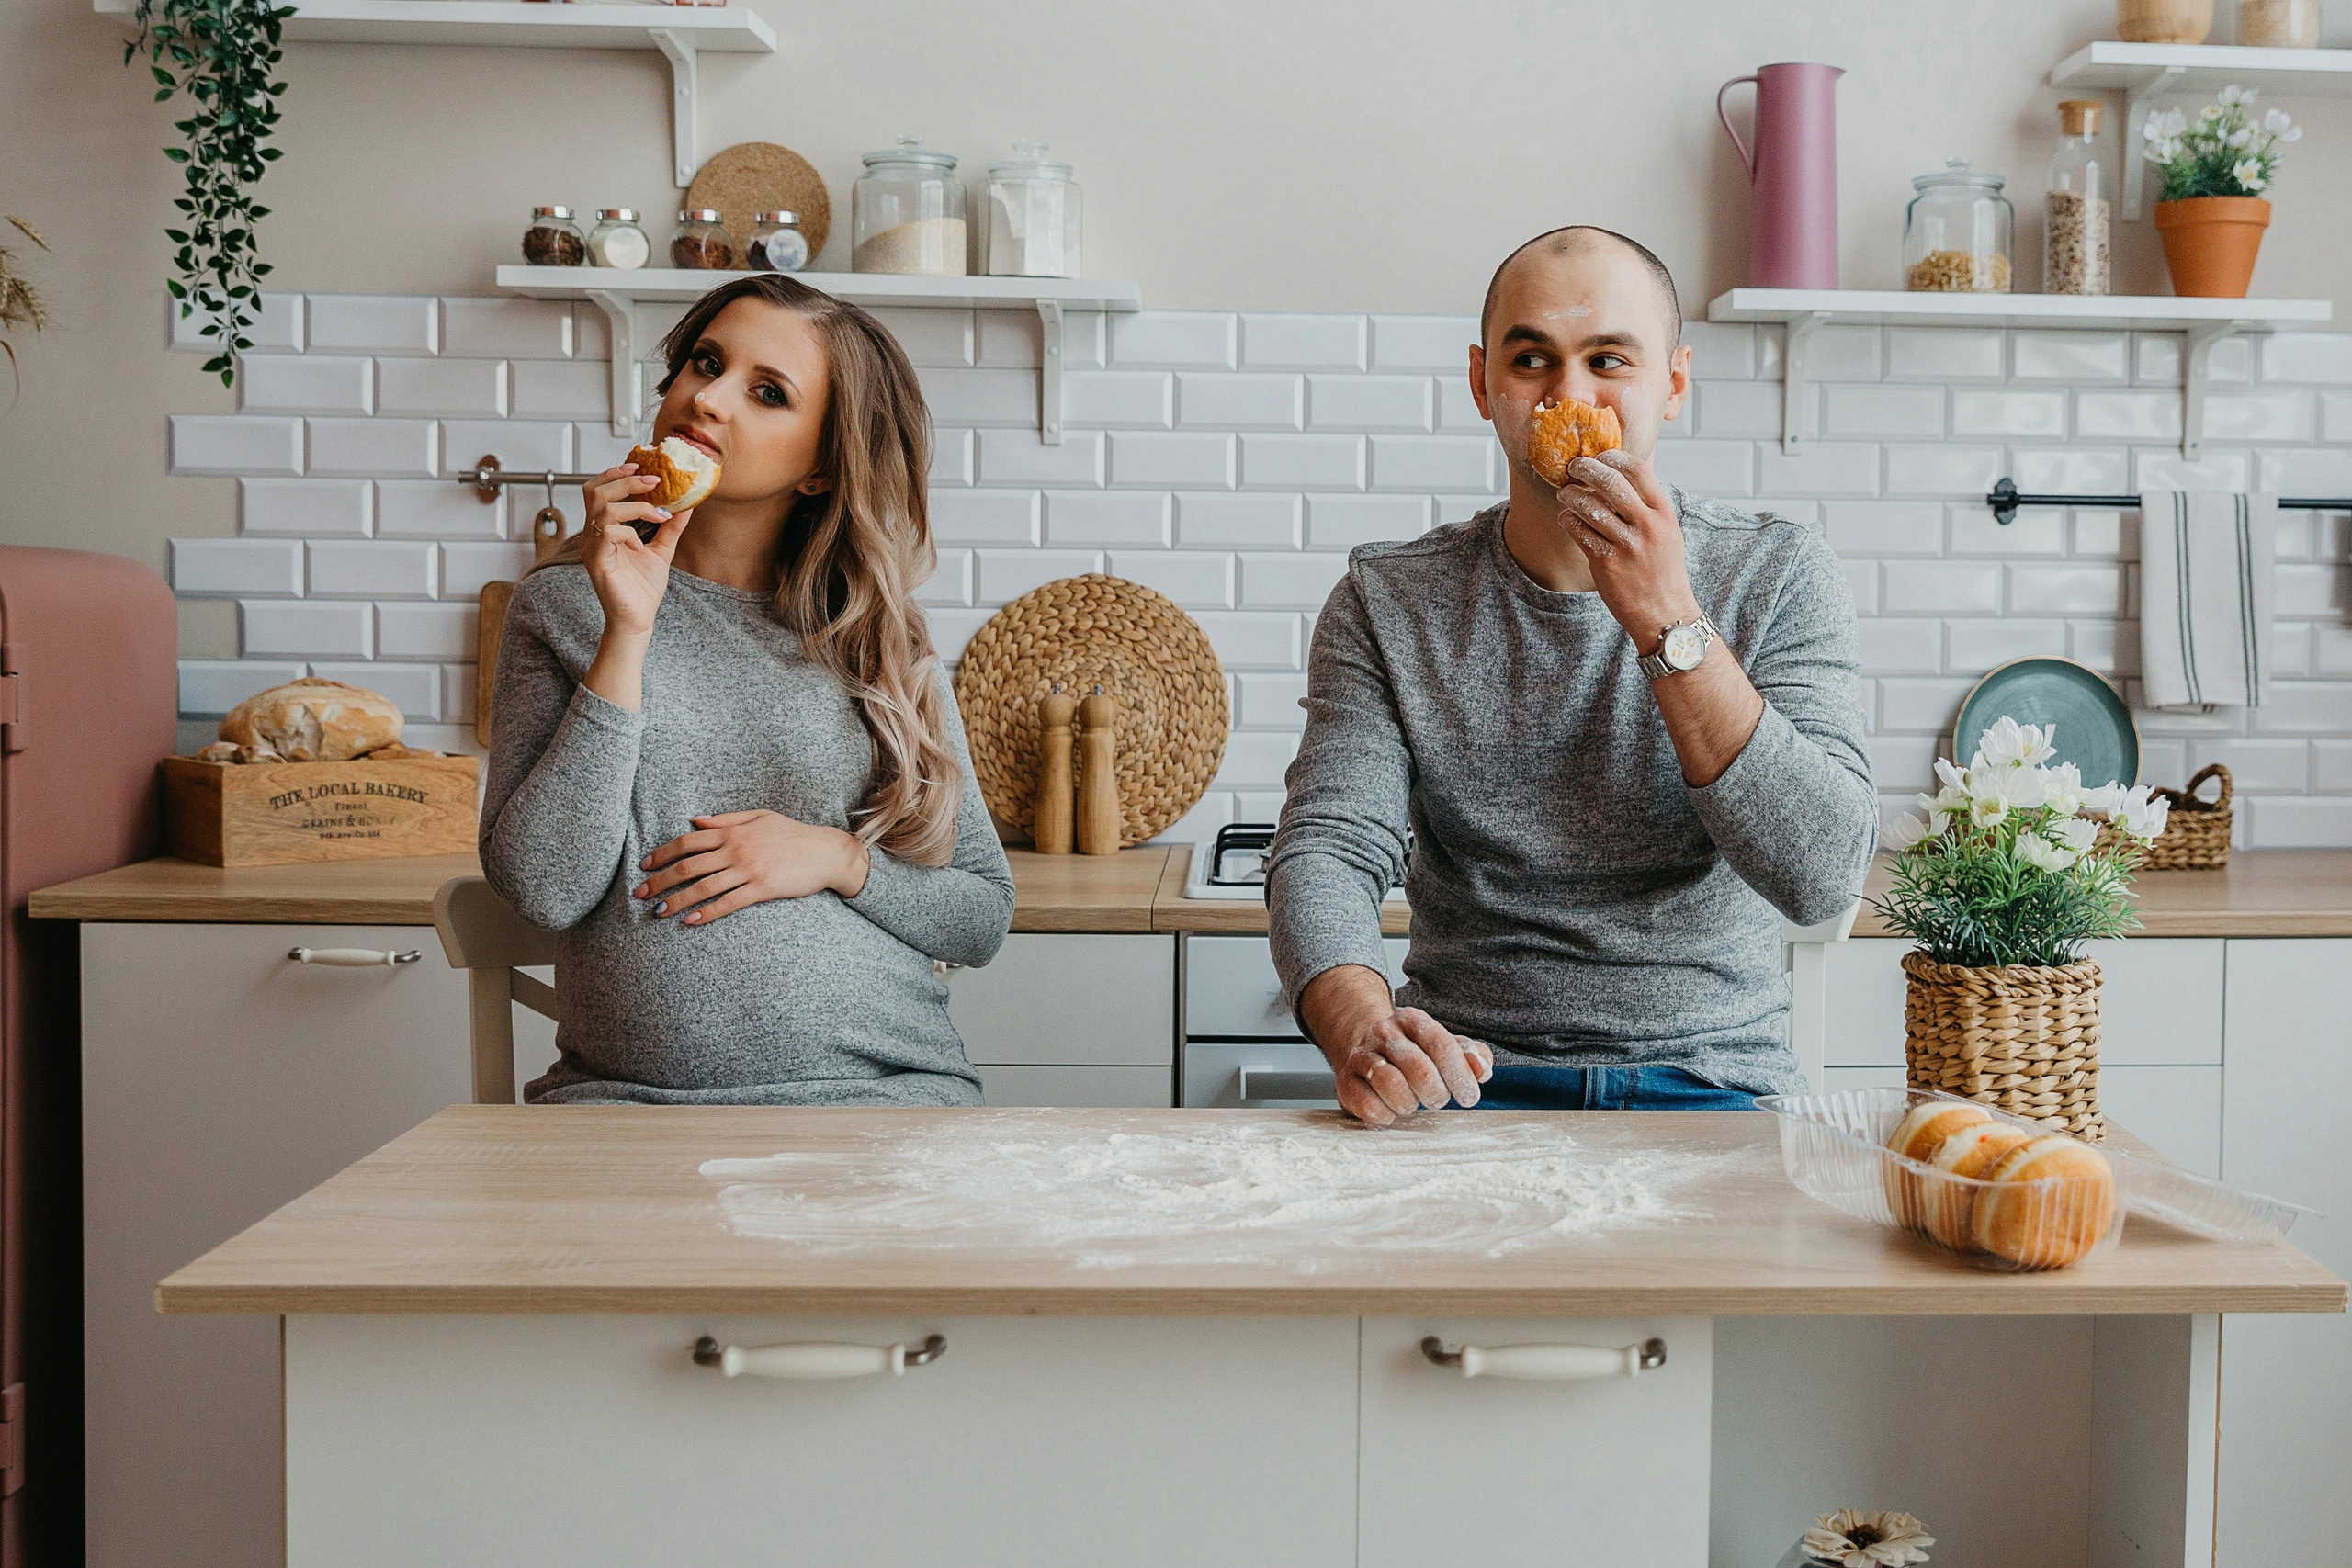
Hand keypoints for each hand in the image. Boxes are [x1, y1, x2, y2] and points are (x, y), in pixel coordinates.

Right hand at [580, 462, 691, 639]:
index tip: (642, 466)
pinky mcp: (598, 563)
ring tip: (657, 512)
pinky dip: (629, 532)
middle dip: (625, 480)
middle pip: (596, 491)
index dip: (616, 473)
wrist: (638, 620)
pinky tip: (642, 543)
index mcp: (603, 528)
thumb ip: (670, 527)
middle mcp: (593, 535)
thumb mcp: (661, 550)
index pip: (599, 489)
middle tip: (654, 480)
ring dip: (634, 505)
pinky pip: (608, 535)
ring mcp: (592, 548)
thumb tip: (686, 504)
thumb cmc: (642, 588)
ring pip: (603, 509)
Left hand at [633, 810, 870, 925]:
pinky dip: (707, 912)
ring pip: (704, 886)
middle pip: (689, 865)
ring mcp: (749, 869)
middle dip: (661, 880)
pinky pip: (728, 902)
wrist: (827, 852)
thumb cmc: (793, 834)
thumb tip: (696, 820)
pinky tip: (690, 921)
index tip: (645, 865)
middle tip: (640, 893)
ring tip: (658, 912)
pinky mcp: (762, 888)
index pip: (688, 841)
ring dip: (677, 900)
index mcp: (733, 831)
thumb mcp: (760, 817)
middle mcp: (736, 849)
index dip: (663, 853)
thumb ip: (727, 819)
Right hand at [1330, 1009, 1494, 1126]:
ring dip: (1409, 1103)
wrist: (1366, 1048)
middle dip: (1436, 1093)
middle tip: (1437, 1099)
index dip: (1459, 1075)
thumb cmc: (1415, 1053)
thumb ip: (1473, 1057)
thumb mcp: (1447, 1047)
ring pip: (1390, 1084)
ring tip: (1412, 1103)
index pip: (1441, 1045)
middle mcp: (1384, 1033)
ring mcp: (1361, 1055)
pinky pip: (1366, 1103)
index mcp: (1413, 1020)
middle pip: (1419, 1068)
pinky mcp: (1346, 1081)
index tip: (1469, 1096)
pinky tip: (1390, 1111)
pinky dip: (1384, 1115)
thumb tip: (1480, 1069)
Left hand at [1553, 448, 1701, 642]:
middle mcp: (1647, 526)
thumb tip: (1617, 480)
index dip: (1615, 457)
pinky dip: (1569, 521)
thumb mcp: (1667, 533)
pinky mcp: (1607, 563)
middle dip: (1587, 469)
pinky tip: (1566, 518)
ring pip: (1589, 507)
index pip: (1639, 471)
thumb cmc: (1662, 571)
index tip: (1600, 455)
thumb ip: (1647, 508)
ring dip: (1571, 495)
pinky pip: (1580, 532)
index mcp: (1664, 514)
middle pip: (1611, 483)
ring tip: (1564, 493)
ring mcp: (1627, 545)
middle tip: (1573, 467)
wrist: (1664, 613)